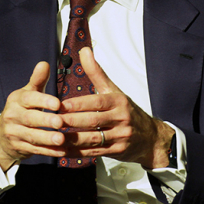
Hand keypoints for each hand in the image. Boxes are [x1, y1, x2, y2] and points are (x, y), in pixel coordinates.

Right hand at [0, 61, 64, 170]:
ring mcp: (14, 133)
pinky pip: (34, 150)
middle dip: (45, 121)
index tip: (57, 103)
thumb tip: (44, 64)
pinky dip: (48, 151)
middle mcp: (13, 116)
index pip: (28, 98)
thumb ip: (38, 80)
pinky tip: (61, 150)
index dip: (42, 100)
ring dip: (47, 139)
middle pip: (29, 119)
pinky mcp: (18, 147)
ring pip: (32, 136)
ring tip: (62, 139)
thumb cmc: (22, 109)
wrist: (2, 135)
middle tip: (60, 122)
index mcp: (17, 100)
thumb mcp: (28, 93)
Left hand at [59, 47, 175, 168]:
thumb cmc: (127, 111)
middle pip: (93, 121)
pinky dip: (78, 152)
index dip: (78, 104)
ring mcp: (120, 136)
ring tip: (55, 136)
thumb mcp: (113, 90)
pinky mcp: (117, 151)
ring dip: (73, 139)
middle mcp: (121, 118)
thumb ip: (96, 72)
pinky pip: (94, 152)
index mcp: (118, 101)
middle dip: (72, 122)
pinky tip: (64, 150)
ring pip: (93, 138)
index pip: (96, 102)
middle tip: (53, 121)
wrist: (149, 137)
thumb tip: (84, 51)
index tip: (60, 105)